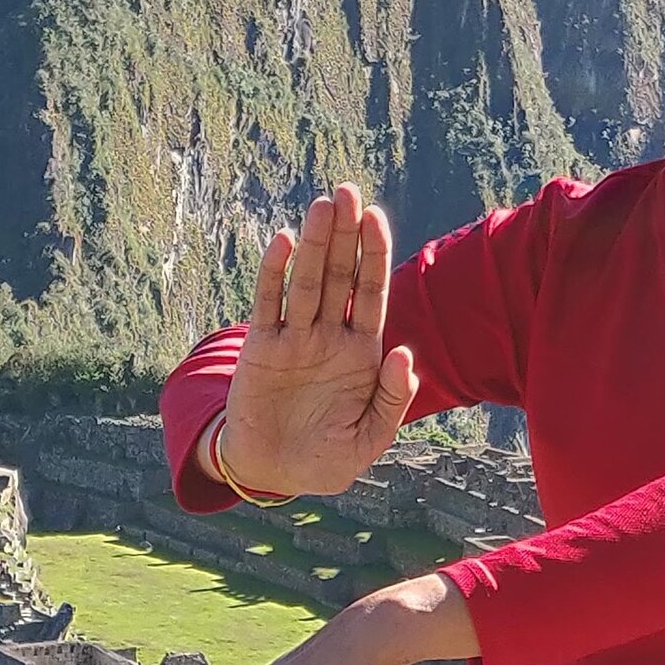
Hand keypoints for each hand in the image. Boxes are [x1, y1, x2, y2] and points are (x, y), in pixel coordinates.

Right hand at [217, 184, 419, 499]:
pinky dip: (275, 273)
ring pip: (307, 281)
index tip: (376, 218)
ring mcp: (295, 339)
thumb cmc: (326, 458)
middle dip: (346, 234)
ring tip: (324, 203)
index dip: (374, 255)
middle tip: (348, 190)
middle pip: (340, 275)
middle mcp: (328, 336)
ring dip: (316, 242)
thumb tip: (404, 353)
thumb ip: (392, 398)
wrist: (274, 473)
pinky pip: (268, 305)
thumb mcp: (369, 437)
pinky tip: (285, 241)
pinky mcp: (261, 350)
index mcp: (361, 353)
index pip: (372, 293)